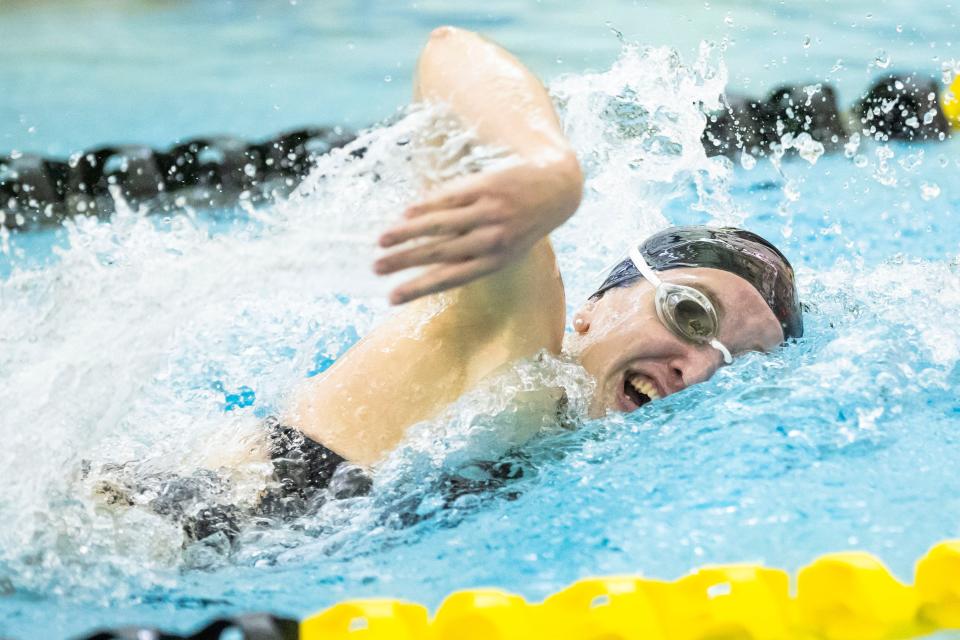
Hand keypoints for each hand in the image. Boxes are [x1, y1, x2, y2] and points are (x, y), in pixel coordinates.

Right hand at [374, 152, 581, 304]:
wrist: (558, 188)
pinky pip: (449, 199)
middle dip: (404, 262)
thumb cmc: (525, 224)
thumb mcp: (507, 249)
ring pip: (440, 226)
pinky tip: (405, 214)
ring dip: (407, 234)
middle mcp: (492, 240)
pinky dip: (425, 207)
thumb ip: (473, 257)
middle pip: (439, 253)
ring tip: (381, 240)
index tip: (391, 298)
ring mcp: (489, 213)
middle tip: (376, 268)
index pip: (450, 279)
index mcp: (496, 261)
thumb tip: (428, 268)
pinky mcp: (487, 188)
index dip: (419, 289)